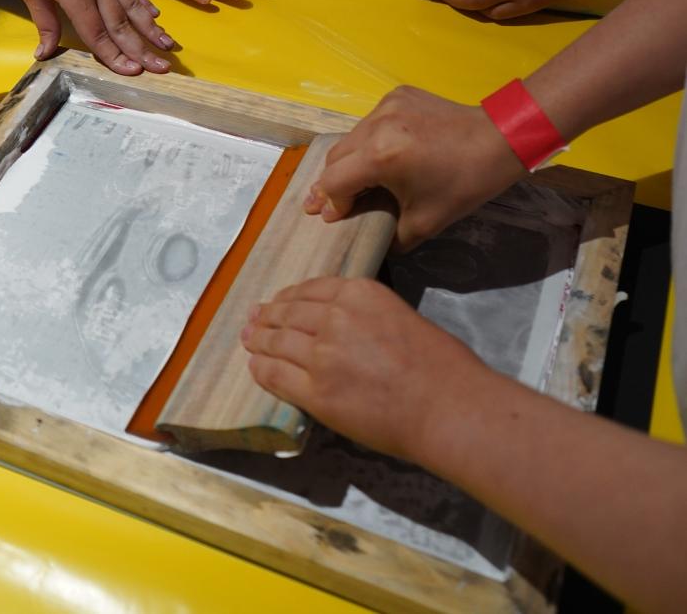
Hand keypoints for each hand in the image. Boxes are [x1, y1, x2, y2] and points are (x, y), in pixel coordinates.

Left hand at [0, 0, 174, 75]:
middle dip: (142, 49)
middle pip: (122, 24)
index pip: (99, 34)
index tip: (133, 73)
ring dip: (150, 27)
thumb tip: (44, 54)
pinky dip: (143, 2)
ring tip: (167, 45)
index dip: (115, 57)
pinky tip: (154, 14)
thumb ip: (46, 25)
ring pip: (132, 5)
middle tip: (162, 68)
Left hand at [242, 277, 483, 460]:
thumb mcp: (400, 316)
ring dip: (259, 340)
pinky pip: (276, 376)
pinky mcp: (316, 391)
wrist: (446, 405)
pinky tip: (255, 368)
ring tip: (249, 340)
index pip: (311, 290)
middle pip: (289, 313)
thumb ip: (368, 317)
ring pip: (277, 342)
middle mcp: (334, 316)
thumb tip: (349, 331)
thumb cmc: (441, 365)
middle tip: (254, 319)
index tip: (278, 301)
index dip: (289, 297)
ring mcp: (321, 354)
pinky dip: (262, 370)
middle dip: (268, 316)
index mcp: (359, 293)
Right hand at [304, 86, 521, 248]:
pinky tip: (384, 153)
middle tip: (326, 202)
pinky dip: (370, 141)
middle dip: (331, 182)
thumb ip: (388, 234)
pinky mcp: (397, 94)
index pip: (334, 181)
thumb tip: (366, 237)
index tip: (330, 217)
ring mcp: (386, 105)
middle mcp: (377, 125)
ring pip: (351, 138)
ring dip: (350, 161)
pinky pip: (371, 122)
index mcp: (381, 156)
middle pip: (335, 157)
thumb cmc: (463, 184)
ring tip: (356, 179)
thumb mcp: (424, 222)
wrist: (498, 140)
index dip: (330, 202)